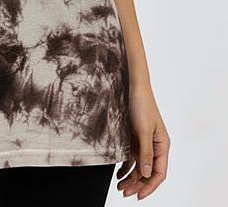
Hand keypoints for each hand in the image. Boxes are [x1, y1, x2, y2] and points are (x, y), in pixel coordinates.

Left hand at [116, 82, 169, 199]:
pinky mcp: (135, 138)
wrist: (133, 87)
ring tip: (120, 186)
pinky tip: (119, 174)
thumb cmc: (142, 104)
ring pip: (139, 167)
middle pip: (148, 172)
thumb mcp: (144, 130)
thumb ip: (146, 152)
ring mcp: (144, 143)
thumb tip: (147, 174)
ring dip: (130, 178)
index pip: (159, 173)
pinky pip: (132, 158)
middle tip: (124, 192)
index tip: (139, 195)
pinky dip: (126, 167)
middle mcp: (155, 146)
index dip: (150, 186)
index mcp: (162, 145)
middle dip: (137, 184)